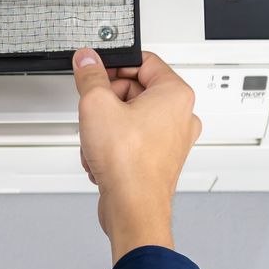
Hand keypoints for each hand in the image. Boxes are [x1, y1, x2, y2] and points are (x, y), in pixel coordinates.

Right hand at [72, 49, 201, 264]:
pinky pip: (131, 139)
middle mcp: (180, 115)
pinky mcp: (160, 158)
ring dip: (106, 126)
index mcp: (175, 94)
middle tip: (93, 113)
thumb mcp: (96, 105)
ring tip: (98, 141)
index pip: (144, 61)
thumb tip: (87, 60)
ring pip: (129, 117)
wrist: (133, 208)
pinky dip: (112, 145)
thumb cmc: (129, 163)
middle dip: (107, 102)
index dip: (115, 64)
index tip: (95, 70)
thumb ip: (90, 76)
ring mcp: (172, 139)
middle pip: (135, 90)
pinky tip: (102, 157)